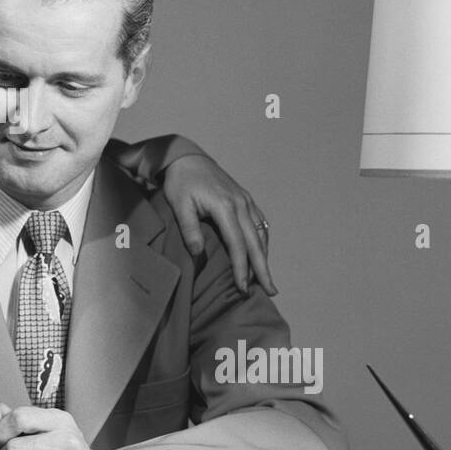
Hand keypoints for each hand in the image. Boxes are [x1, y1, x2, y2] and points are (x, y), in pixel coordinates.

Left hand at [161, 154, 276, 295]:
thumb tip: (199, 254)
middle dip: (263, 269)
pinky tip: (262, 254)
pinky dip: (263, 241)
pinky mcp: (245, 199)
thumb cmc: (181, 183)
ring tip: (267, 279)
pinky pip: (260, 223)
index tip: (243, 288)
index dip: (241, 268)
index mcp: (225, 207)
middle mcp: (241, 204)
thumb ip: (190, 229)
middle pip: (256, 242)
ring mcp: (246, 200)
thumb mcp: (179, 205)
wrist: (187, 158)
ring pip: (261, 234)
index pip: (238, 244)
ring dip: (265, 257)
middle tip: (271, 291)